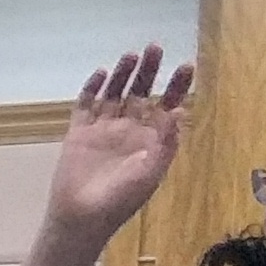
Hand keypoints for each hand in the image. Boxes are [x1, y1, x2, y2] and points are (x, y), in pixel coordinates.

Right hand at [0, 44, 192, 265]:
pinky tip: (101, 73)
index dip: (177, 86)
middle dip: (150, 71)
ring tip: (132, 55)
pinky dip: (92, 88)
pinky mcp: (79, 134)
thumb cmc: (119, 201)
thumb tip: (179, 111)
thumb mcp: (150, 173)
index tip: (186, 66)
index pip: (167, 106)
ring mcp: (102, 130)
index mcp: (150, 140)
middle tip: (156, 47)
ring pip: (114, 94)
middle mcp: (128, 130)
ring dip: (123, 74)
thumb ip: (166, 143)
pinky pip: (85, 105)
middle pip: (141, 93)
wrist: (81, 218)